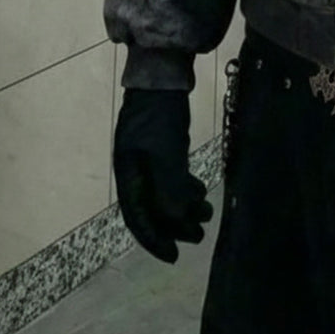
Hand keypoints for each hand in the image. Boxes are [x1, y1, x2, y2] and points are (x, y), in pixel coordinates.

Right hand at [113, 88, 213, 263]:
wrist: (162, 77)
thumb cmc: (160, 116)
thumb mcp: (166, 153)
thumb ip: (170, 188)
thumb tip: (176, 221)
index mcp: (128, 174)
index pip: (138, 217)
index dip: (154, 239)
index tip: (173, 256)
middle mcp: (135, 170)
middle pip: (153, 208)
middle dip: (175, 224)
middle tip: (199, 235)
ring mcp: (147, 157)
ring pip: (165, 192)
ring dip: (185, 206)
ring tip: (207, 213)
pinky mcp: (162, 146)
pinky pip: (172, 177)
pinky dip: (185, 187)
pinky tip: (200, 191)